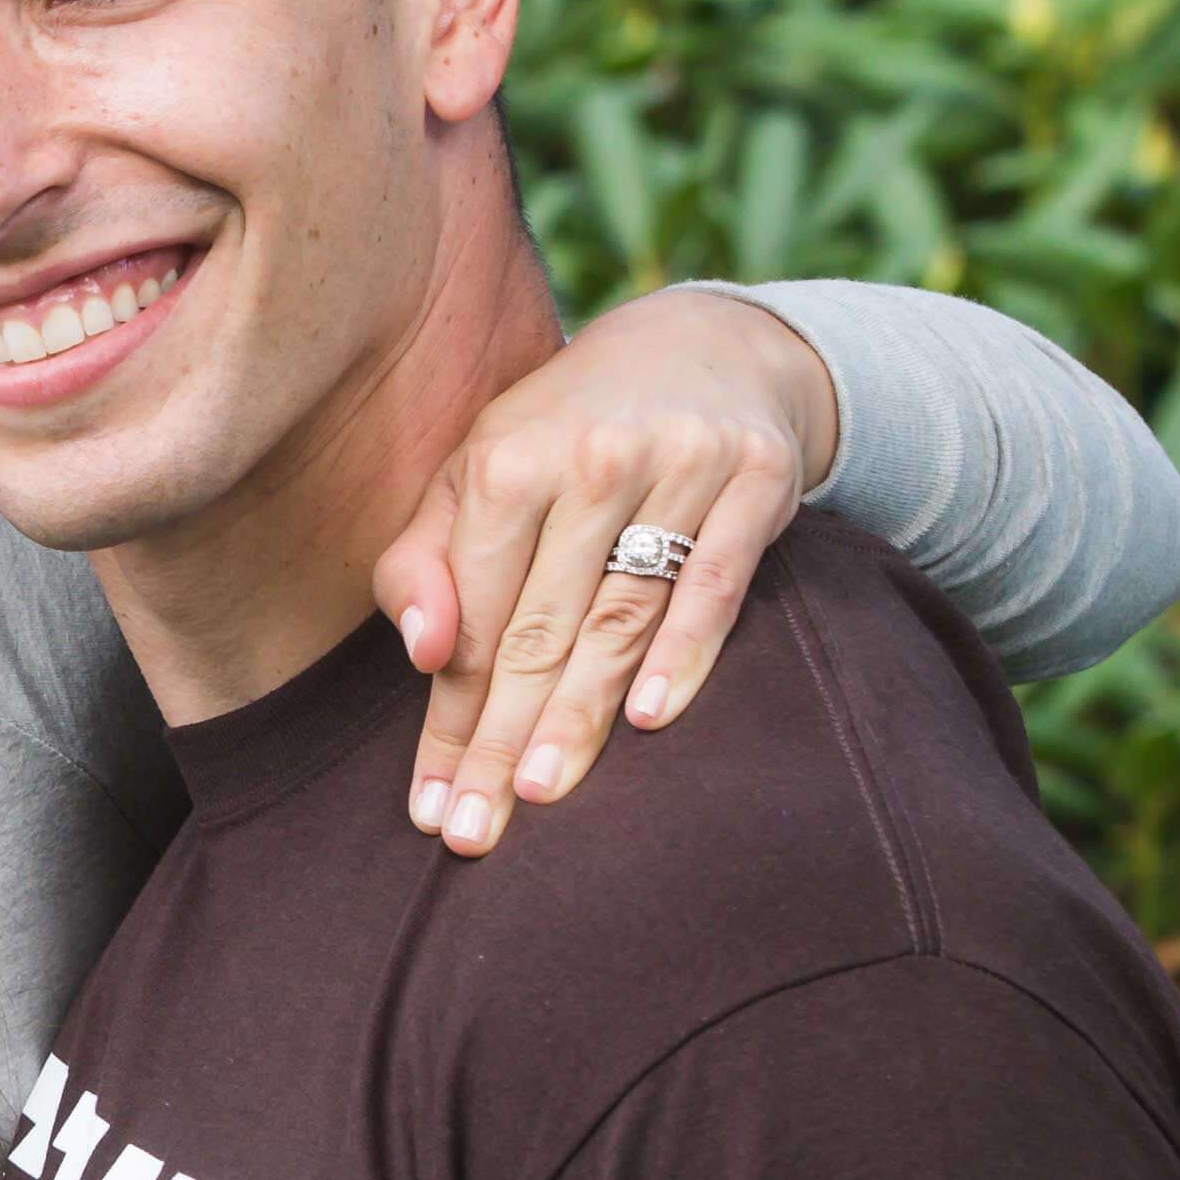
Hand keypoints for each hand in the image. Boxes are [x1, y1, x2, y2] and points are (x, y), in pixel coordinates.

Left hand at [371, 288, 840, 853]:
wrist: (709, 348)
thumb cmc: (565, 434)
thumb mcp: (480, 472)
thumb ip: (427, 559)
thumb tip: (422, 652)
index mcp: (508, 460)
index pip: (470, 616)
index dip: (447, 716)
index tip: (428, 803)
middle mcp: (591, 460)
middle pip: (538, 627)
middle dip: (501, 738)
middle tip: (475, 831)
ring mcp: (680, 467)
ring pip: (620, 615)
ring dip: (580, 713)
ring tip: (543, 795)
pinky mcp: (757, 481)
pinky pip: (716, 584)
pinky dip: (686, 651)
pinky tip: (652, 718)